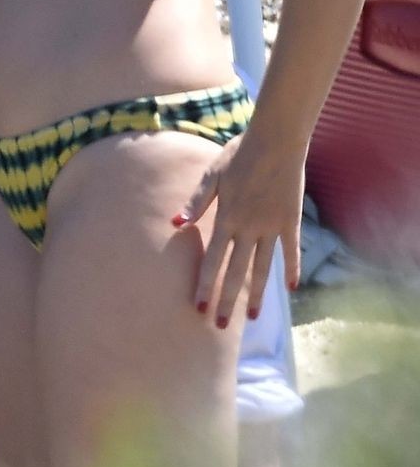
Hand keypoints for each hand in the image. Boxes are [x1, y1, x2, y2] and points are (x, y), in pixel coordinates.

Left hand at [172, 132, 303, 329]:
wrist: (276, 140)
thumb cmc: (239, 153)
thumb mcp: (212, 174)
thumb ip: (196, 201)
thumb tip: (174, 223)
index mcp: (226, 218)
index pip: (212, 260)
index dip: (205, 285)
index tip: (199, 308)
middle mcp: (248, 228)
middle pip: (236, 272)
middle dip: (227, 300)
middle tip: (221, 326)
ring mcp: (271, 226)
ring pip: (262, 267)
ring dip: (257, 294)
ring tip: (254, 318)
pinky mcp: (290, 220)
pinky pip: (291, 250)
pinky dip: (291, 269)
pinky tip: (291, 289)